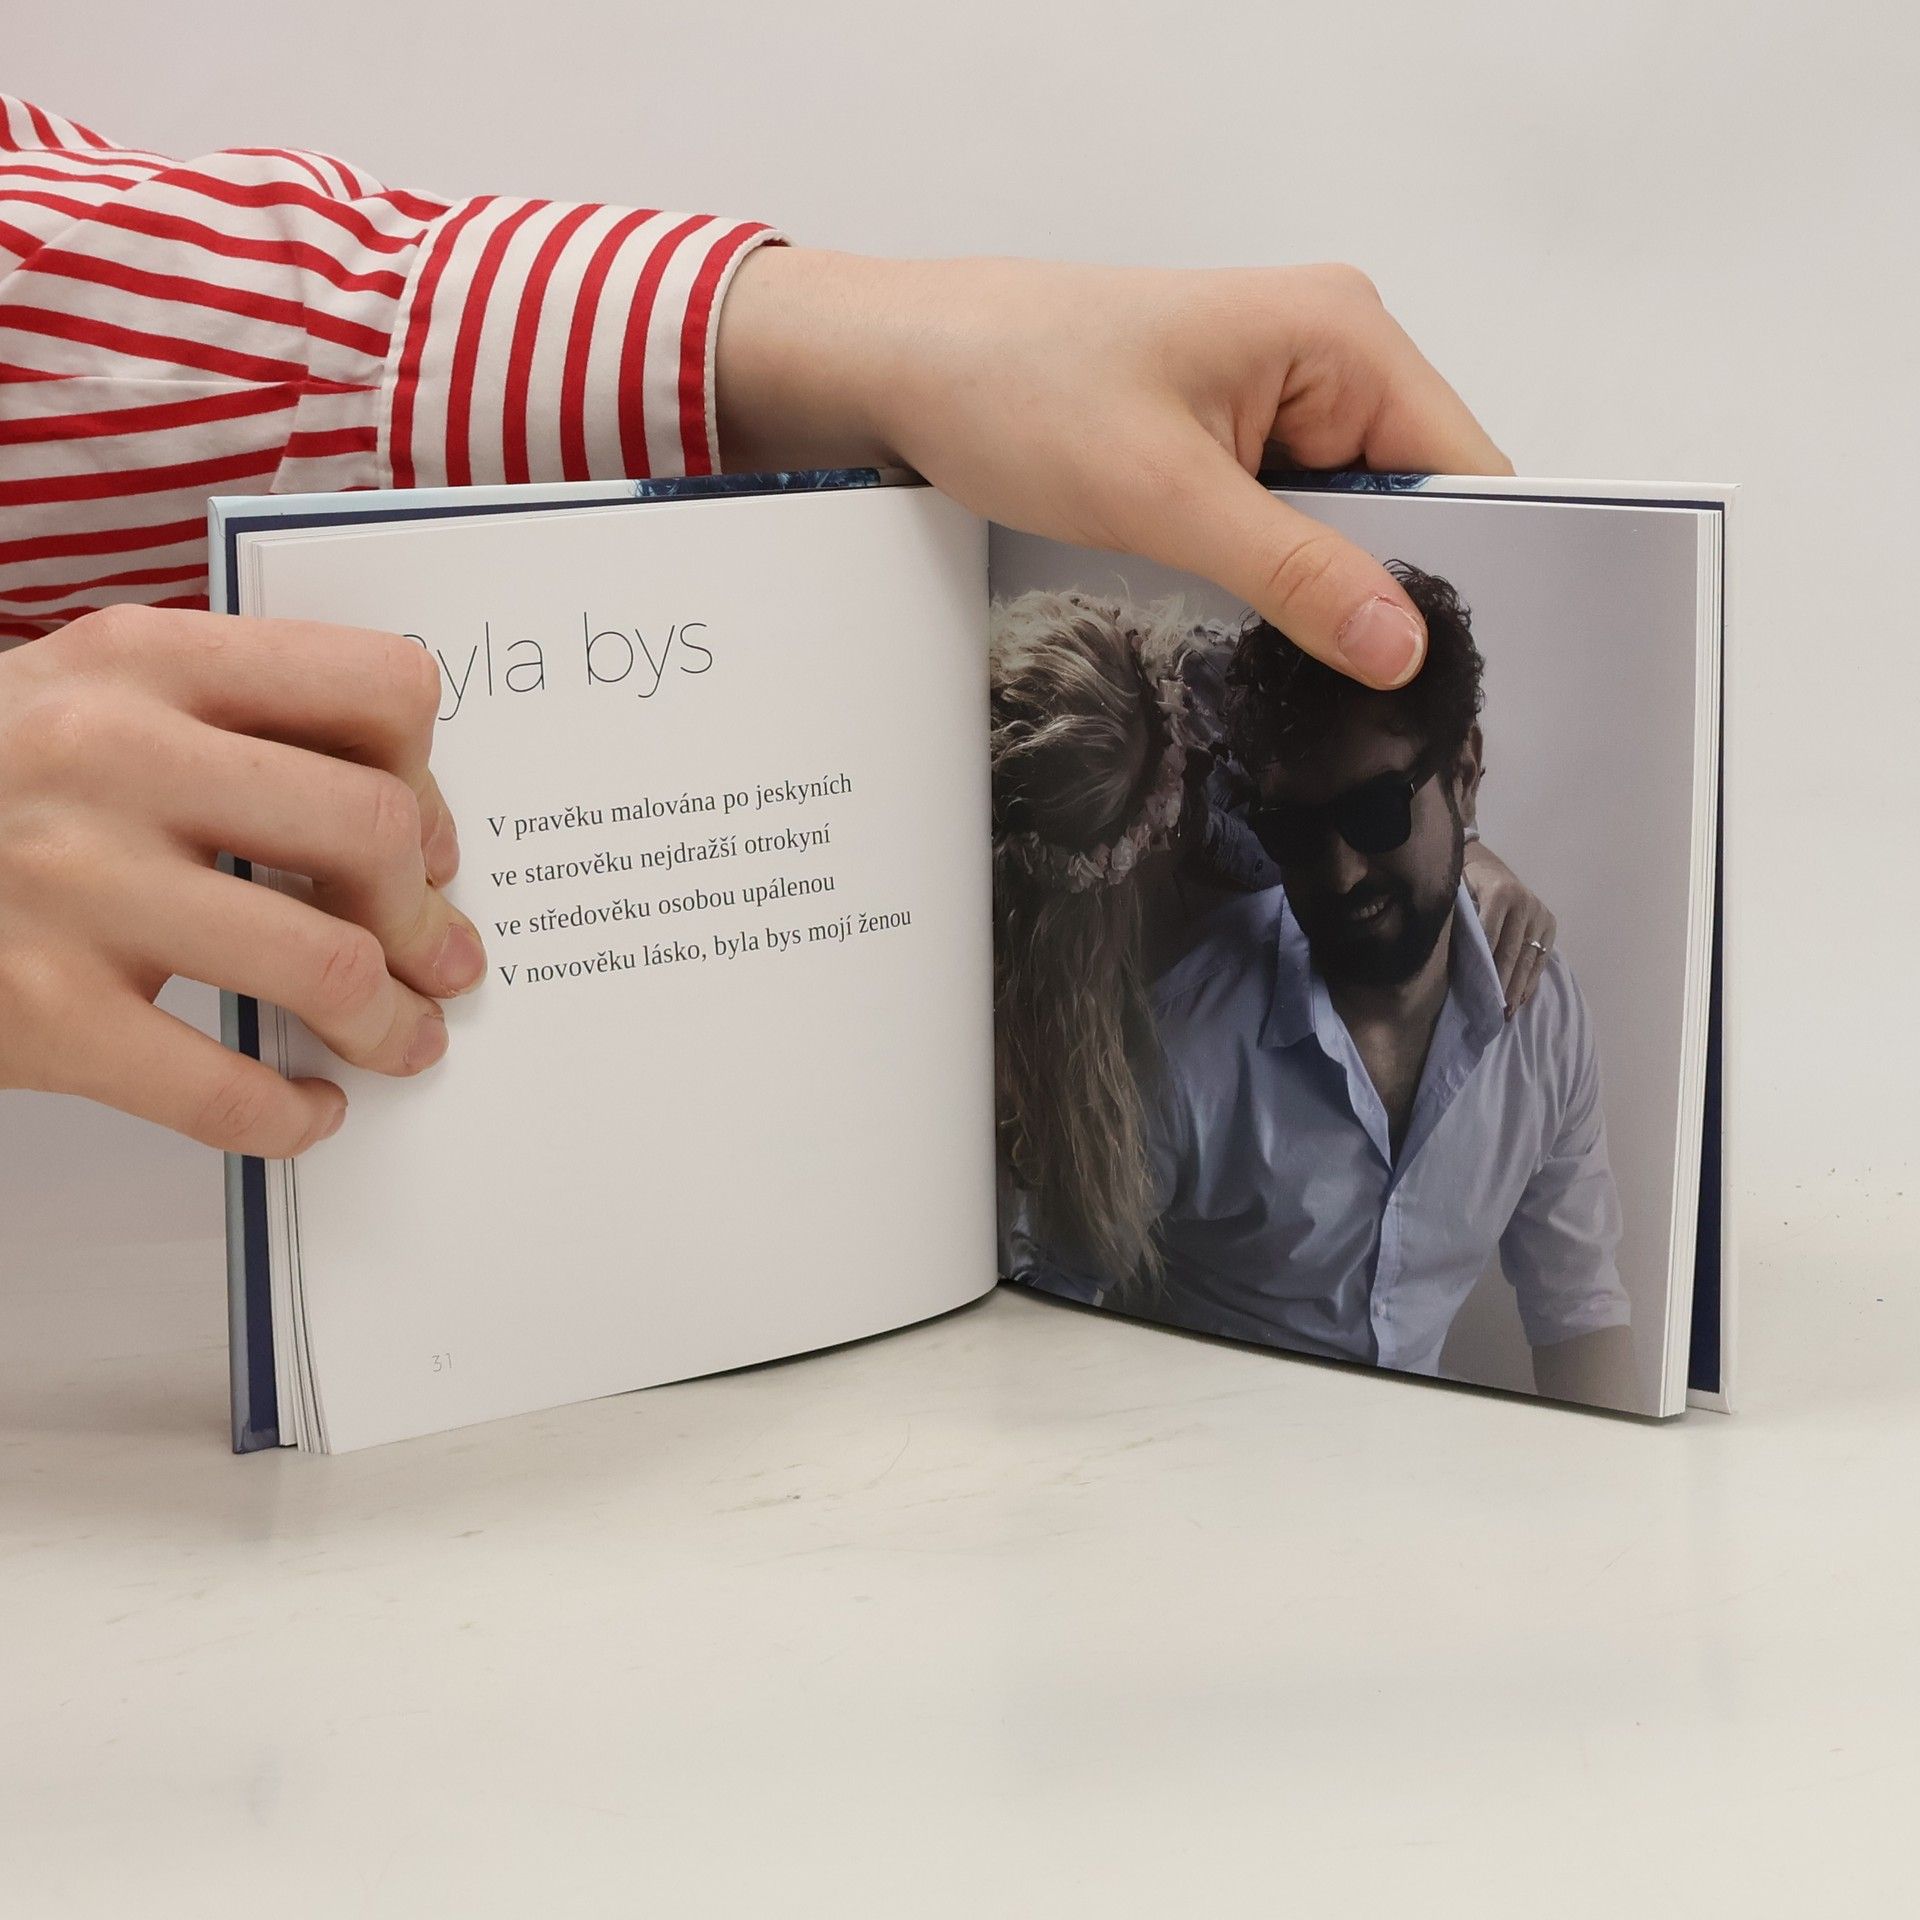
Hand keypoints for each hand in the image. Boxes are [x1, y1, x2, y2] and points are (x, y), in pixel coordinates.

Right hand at [0, 609, 485, 1155]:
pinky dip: (291, 1116)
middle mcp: (115, 759)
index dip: (431, 774)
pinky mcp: (40, 1014)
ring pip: (326, 963)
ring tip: (405, 1041)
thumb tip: (398, 820)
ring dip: (394, 1022)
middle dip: (429, 913)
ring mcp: (73, 888)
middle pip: (373, 829)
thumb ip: (223, 722)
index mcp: (143, 662)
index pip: (376, 688)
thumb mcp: (84, 696)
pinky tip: (308, 1112)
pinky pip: (223, 1088)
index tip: (426, 836)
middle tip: (445, 957)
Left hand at [716, 250, 1510, 686]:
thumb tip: (1400, 645)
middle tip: (1355, 697)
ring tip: (1282, 660)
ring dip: (1316, 590)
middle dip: (1381, 593)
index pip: (1463, 468)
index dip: (1459, 570)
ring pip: (1342, 526)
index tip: (1438, 676)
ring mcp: (1273, 400)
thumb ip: (1294, 572)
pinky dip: (1269, 577)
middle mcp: (1324, 357)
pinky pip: (1283, 525)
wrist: (899, 367)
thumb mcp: (1163, 494)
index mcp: (1341, 334)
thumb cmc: (1012, 384)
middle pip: (1409, 503)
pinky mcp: (1224, 440)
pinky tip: (1240, 619)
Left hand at [1463, 840, 1556, 1018]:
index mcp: (1499, 893)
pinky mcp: (1550, 923)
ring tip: (1508, 1012)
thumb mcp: (1457, 896)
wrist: (1488, 866)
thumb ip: (1459, 923)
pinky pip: (1541, 957)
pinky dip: (1531, 980)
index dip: (1485, 965)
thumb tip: (1452, 964)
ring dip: (1518, 987)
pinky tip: (1521, 999)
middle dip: (1503, 983)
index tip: (1478, 992)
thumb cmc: (1464, 886)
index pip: (1490, 936)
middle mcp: (1525, 902)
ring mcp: (1540, 913)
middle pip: (1512, 951)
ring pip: (1529, 957)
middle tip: (1494, 1010)